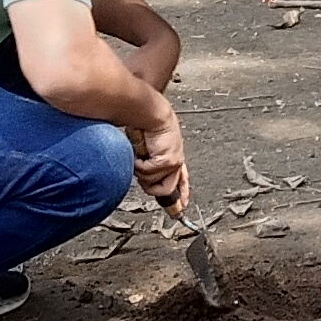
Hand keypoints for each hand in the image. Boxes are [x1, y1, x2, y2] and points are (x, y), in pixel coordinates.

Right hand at [126, 90, 188, 204]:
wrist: (149, 112)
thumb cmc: (145, 125)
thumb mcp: (145, 149)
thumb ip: (147, 164)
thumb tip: (141, 177)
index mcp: (174, 157)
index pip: (181, 180)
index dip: (180, 195)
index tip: (181, 208)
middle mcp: (177, 161)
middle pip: (166, 191)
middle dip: (150, 184)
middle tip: (142, 167)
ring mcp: (175, 162)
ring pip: (155, 186)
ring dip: (143, 173)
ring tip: (141, 155)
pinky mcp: (169, 161)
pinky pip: (148, 174)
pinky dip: (139, 164)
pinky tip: (141, 152)